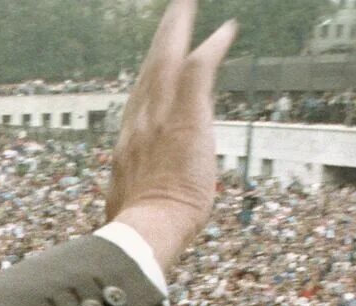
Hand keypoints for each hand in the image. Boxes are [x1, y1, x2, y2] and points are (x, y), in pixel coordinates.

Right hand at [106, 0, 237, 270]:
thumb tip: (133, 212)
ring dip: (179, 28)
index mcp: (128, 145)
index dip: (150, 79)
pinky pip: (198, 70)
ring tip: (188, 4)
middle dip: (162, 39)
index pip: (140, 102)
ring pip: (168, 59)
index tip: (156, 63)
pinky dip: (213, 47)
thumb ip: (138, 195)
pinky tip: (227, 30)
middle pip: (150, 70)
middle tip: (175, 12)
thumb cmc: (139, 233)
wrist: (144, 232)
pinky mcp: (184, 117)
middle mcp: (139, 123)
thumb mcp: (130, 209)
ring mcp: (159, 117)